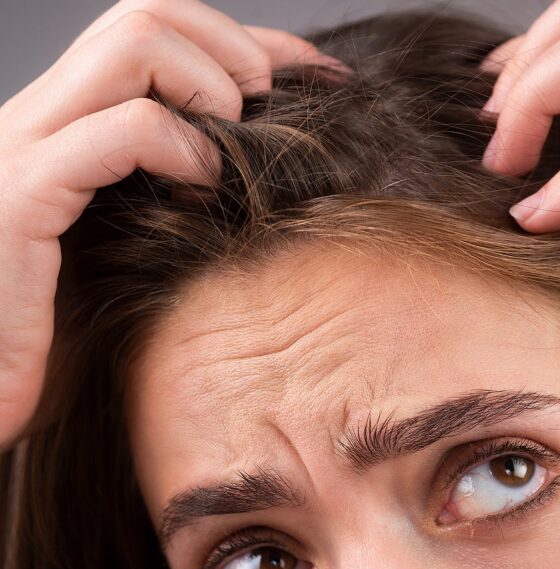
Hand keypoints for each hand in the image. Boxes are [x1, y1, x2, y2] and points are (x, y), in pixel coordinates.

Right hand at [0, 0, 346, 448]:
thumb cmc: (59, 339)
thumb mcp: (130, 249)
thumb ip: (175, 197)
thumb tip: (256, 179)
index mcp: (68, 127)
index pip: (161, 34)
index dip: (251, 41)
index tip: (323, 73)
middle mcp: (42, 120)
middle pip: (147, 14)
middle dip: (238, 46)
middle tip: (276, 108)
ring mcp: (25, 149)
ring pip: (134, 43)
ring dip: (213, 86)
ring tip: (232, 151)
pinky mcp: (21, 196)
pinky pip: (123, 130)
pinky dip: (184, 148)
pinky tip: (205, 191)